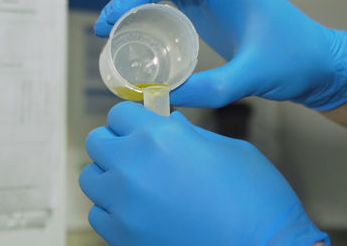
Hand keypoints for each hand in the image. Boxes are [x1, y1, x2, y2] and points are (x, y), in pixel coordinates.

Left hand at [79, 101, 328, 245]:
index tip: (141, 125)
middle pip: (97, 141)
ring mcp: (124, 206)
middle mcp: (133, 167)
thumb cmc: (255, 196)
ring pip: (90, 178)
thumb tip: (168, 125)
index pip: (119, 113)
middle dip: (116, 141)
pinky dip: (111, 208)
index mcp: (160, 137)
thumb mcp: (227, 148)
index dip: (132, 118)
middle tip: (138, 151)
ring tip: (135, 181)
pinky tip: (137, 209)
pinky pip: (98, 214)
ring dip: (109, 174)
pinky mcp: (123, 238)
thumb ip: (188, 134)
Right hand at [95, 0, 346, 109]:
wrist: (319, 64)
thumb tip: (164, 98)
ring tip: (115, 33)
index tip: (111, 19)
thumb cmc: (296, 61)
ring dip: (138, 6)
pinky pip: (176, 4)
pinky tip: (141, 35)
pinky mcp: (215, 11)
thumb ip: (210, 88)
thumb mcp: (252, 76)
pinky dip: (154, 15)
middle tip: (105, 29)